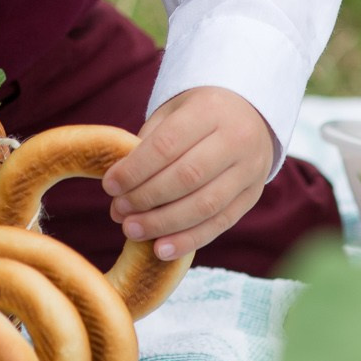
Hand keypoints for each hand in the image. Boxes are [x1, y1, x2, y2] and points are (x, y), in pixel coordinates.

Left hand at [101, 86, 278, 262]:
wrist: (249, 115)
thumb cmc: (198, 115)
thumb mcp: (173, 112)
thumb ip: (148, 144)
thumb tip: (119, 189)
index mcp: (210, 110)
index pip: (167, 144)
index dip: (135, 169)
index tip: (109, 186)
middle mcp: (236, 139)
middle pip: (187, 176)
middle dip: (146, 198)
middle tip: (118, 211)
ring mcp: (249, 170)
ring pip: (205, 205)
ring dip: (164, 224)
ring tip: (132, 230)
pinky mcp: (251, 196)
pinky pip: (220, 223)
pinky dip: (189, 240)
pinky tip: (161, 249)